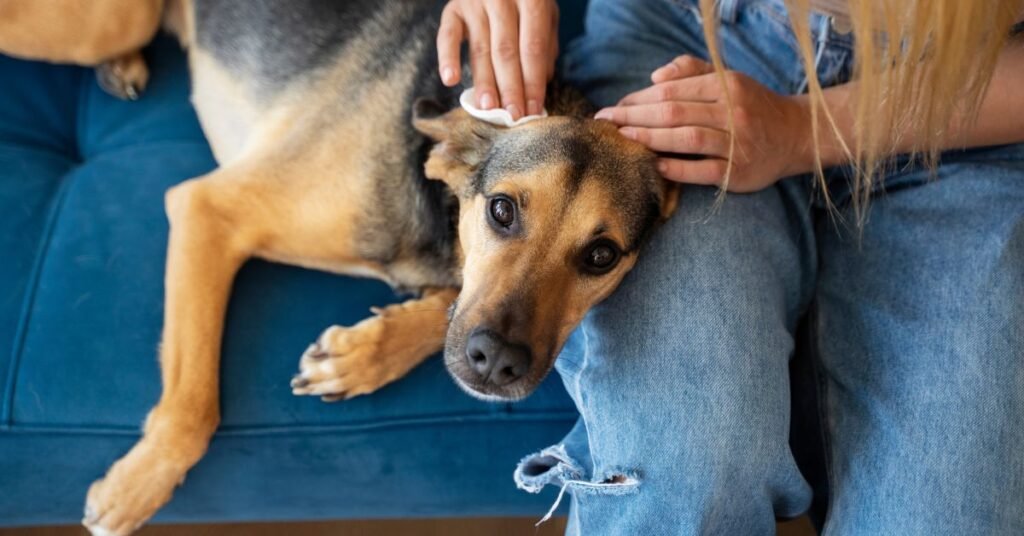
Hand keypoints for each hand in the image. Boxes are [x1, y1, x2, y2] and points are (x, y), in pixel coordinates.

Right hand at [437, 0, 558, 119]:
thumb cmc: (525, 0)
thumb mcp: (545, 14)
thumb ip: (545, 45)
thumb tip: (539, 84)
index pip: (533, 49)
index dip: (533, 82)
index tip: (533, 110)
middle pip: (506, 52)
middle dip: (510, 88)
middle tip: (512, 116)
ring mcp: (475, 2)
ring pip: (480, 49)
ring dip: (484, 82)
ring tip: (488, 109)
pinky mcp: (453, 8)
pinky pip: (448, 35)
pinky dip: (447, 58)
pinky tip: (450, 80)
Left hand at [594, 56, 812, 192]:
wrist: (796, 135)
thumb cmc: (752, 106)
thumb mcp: (728, 79)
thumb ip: (691, 71)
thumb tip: (655, 77)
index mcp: (726, 86)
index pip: (673, 91)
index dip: (639, 98)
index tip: (615, 107)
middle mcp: (733, 112)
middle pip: (674, 113)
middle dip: (634, 117)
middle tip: (606, 123)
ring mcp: (738, 143)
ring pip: (687, 139)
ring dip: (650, 138)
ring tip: (623, 139)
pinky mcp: (739, 173)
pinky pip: (703, 171)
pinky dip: (677, 168)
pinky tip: (654, 165)